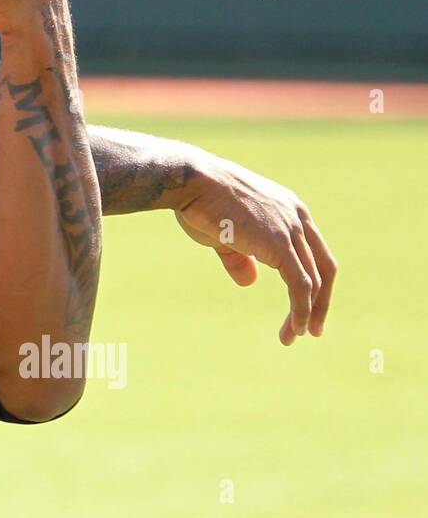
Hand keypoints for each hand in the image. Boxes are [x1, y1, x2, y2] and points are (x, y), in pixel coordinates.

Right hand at [169, 154, 337, 344]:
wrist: (193, 182)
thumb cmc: (201, 201)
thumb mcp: (224, 233)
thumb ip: (240, 257)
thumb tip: (250, 282)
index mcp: (289, 209)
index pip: (314, 251)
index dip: (314, 280)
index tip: (307, 305)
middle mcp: (298, 217)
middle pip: (323, 268)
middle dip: (319, 302)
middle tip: (312, 329)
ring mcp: (291, 230)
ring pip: (313, 281)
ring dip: (307, 312)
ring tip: (294, 335)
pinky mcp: (280, 244)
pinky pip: (300, 285)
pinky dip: (300, 309)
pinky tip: (295, 328)